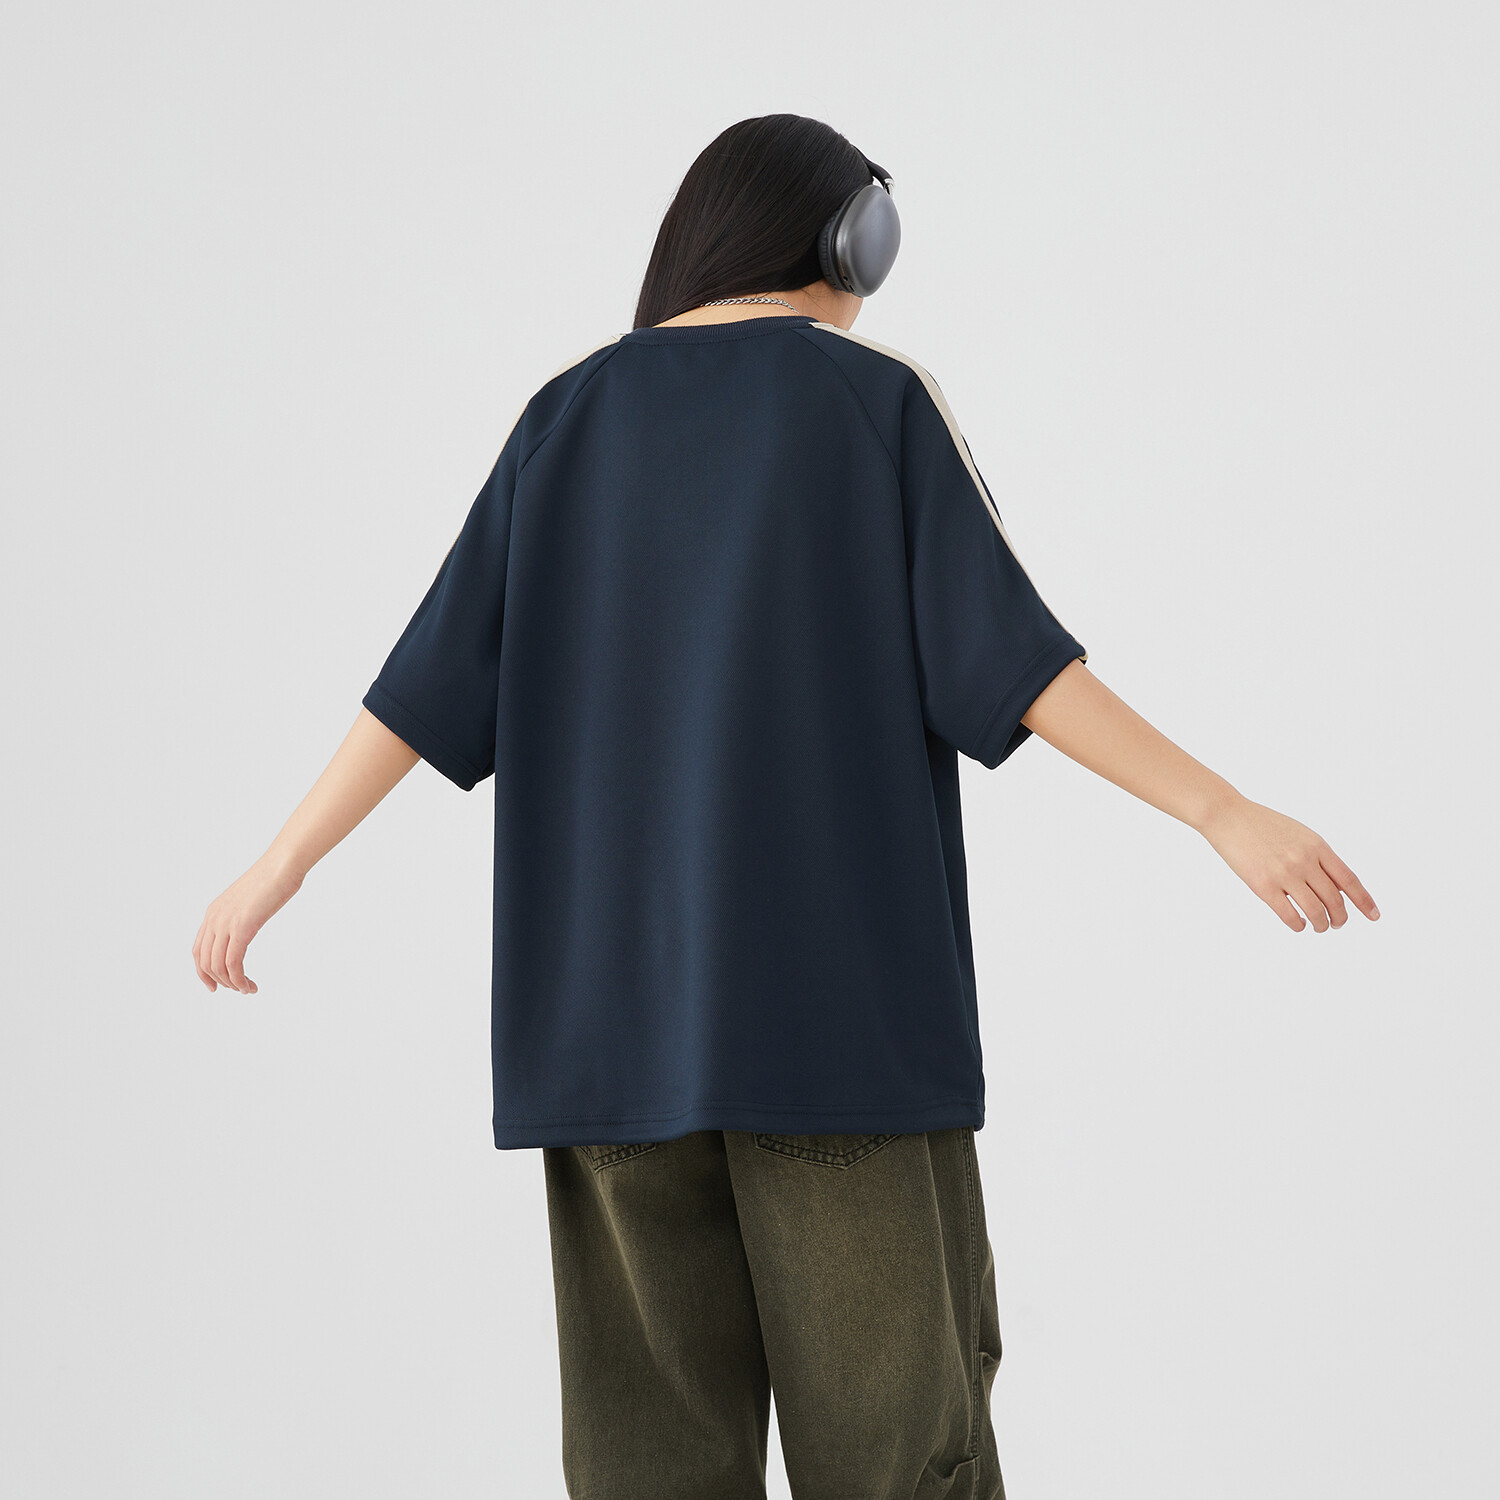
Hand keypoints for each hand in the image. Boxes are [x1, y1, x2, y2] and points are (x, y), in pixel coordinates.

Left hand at [192, 853, 303, 992]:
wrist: (282, 865)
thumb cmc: (274, 878)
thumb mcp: (250, 900)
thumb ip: (243, 914)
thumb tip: (249, 922)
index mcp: (213, 912)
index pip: (198, 950)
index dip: (203, 972)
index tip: (217, 986)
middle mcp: (214, 918)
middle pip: (205, 962)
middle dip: (220, 982)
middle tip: (240, 989)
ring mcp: (226, 923)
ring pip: (218, 966)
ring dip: (232, 984)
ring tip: (248, 989)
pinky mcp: (242, 927)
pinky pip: (233, 962)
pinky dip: (240, 979)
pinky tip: (250, 985)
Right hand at [1199, 794, 1379, 932]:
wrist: (1228, 816)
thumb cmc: (1261, 824)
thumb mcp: (1299, 834)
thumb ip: (1317, 856)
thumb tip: (1335, 886)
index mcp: (1317, 846)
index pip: (1349, 880)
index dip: (1364, 900)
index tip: (1374, 915)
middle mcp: (1304, 860)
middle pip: (1335, 899)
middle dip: (1340, 917)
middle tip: (1338, 923)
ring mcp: (1284, 874)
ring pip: (1315, 911)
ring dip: (1321, 924)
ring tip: (1319, 927)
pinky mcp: (1262, 885)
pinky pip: (1289, 914)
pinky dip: (1298, 924)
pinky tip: (1299, 924)